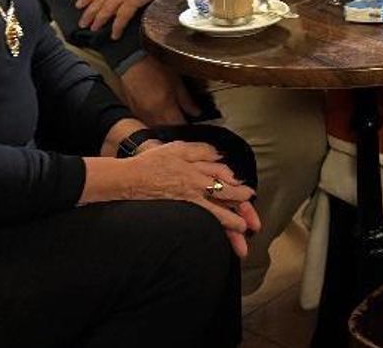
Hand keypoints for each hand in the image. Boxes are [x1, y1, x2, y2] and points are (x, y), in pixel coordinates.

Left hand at [76, 0, 176, 39]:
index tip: (79, 5)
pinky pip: (122, 17)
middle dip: (89, 13)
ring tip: (94, 29)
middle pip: (98, 2)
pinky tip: (114, 34)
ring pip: (106, 10)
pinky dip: (117, 27)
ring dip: (99, 21)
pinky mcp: (133, 1)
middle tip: (82, 23)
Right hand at [118, 54, 201, 126]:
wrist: (130, 62)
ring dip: (163, 127)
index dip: (187, 128)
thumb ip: (186, 100)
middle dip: (175, 130)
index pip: (179, 127)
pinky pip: (145, 123)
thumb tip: (196, 113)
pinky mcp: (133, 112)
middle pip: (166, 131)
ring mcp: (141, 116)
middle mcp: (152, 116)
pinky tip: (157, 115)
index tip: (193, 125)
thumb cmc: (154, 68)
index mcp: (165, 109)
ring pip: (155, 129)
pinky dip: (153, 122)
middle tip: (182, 122)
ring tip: (170, 120)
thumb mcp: (176, 81)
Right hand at [125, 141, 261, 256]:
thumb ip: (201, 151)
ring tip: (242, 231)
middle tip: (252, 220)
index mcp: (199, 171)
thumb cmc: (153, 162)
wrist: (130, 180)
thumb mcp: (178, 148)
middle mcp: (198, 188)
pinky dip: (214, 227)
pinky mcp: (182, 212)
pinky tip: (219, 234)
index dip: (237, 185)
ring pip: (217, 214)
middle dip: (242, 208)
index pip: (225, 178)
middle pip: (225, 198)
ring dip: (232, 224)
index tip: (247, 193)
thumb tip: (220, 156)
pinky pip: (202, 221)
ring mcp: (190, 202)